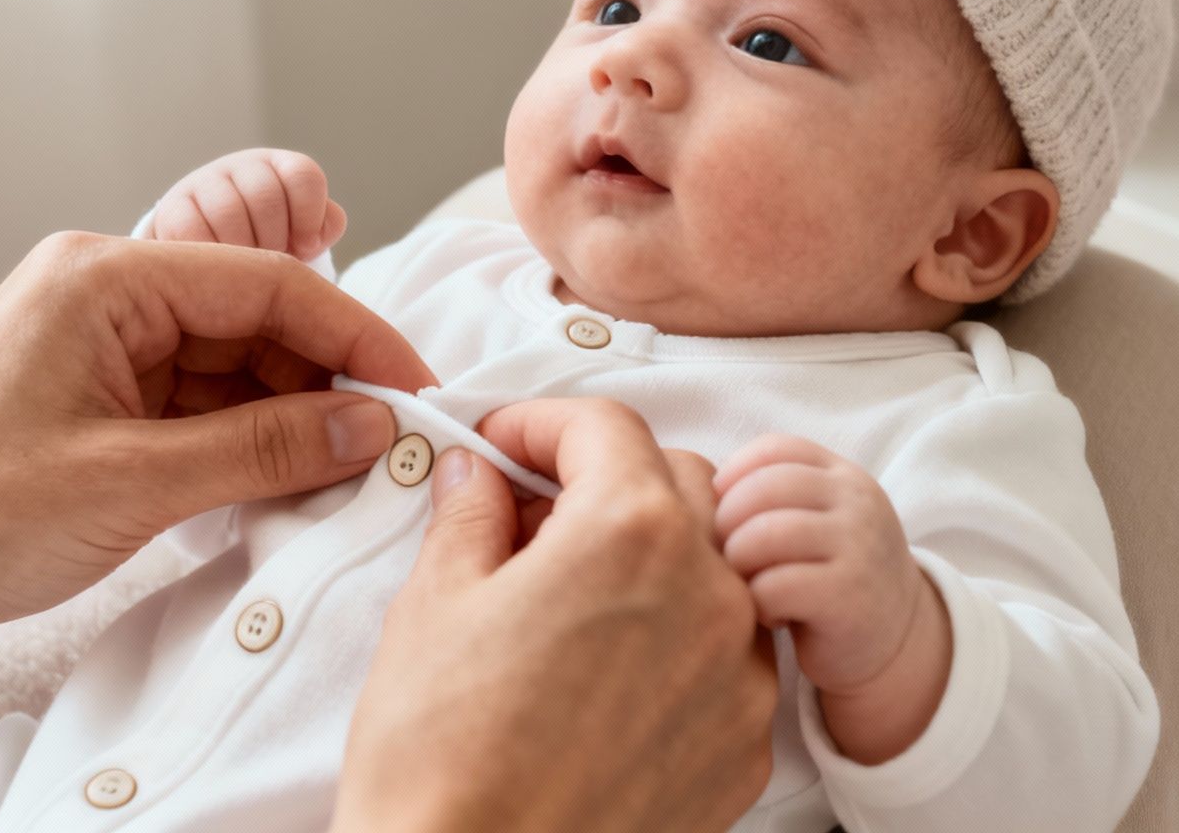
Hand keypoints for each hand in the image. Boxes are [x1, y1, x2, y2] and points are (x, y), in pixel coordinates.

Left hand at [0, 232, 433, 702]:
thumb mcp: (133, 483)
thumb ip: (264, 448)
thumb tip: (368, 424)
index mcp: (106, 279)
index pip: (270, 286)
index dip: (359, 338)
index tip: (419, 390)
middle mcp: (106, 297)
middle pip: (257, 321)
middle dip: (328, 379)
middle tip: (394, 439)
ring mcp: (100, 352)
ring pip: (235, 367)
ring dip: (292, 416)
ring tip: (348, 469)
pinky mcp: (96, 406)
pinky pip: (200, 407)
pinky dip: (248, 442)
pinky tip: (288, 478)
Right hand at [148, 148, 345, 260]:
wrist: (206, 255)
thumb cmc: (266, 243)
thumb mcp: (300, 232)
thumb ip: (322, 227)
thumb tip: (316, 235)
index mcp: (277, 168)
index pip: (303, 175)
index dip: (309, 216)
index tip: (306, 247)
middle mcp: (238, 168)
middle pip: (265, 196)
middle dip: (274, 240)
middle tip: (269, 262)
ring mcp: (202, 185)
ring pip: (228, 212)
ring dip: (243, 251)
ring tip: (246, 274)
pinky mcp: (170, 209)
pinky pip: (192, 231)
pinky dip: (211, 259)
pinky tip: (218, 274)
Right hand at [334, 400, 776, 832]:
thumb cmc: (438, 754)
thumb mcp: (434, 605)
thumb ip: (471, 516)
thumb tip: (479, 476)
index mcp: (629, 533)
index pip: (605, 429)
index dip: (543, 424)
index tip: (504, 444)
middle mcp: (709, 591)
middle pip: (680, 483)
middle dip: (607, 481)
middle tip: (532, 514)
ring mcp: (738, 674)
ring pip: (718, 569)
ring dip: (657, 557)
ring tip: (576, 595)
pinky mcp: (745, 746)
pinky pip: (728, 658)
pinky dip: (681, 642)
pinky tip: (612, 672)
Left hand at [713, 434, 950, 763]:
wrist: (897, 638)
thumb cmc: (831, 573)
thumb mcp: (817, 519)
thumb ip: (773, 495)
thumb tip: (694, 488)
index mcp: (841, 475)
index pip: (773, 450)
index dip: (733, 477)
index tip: (723, 513)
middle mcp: (855, 501)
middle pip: (761, 488)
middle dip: (727, 523)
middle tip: (727, 556)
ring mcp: (857, 546)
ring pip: (763, 534)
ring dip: (739, 563)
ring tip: (747, 583)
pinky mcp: (848, 597)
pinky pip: (775, 587)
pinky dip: (759, 603)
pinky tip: (771, 614)